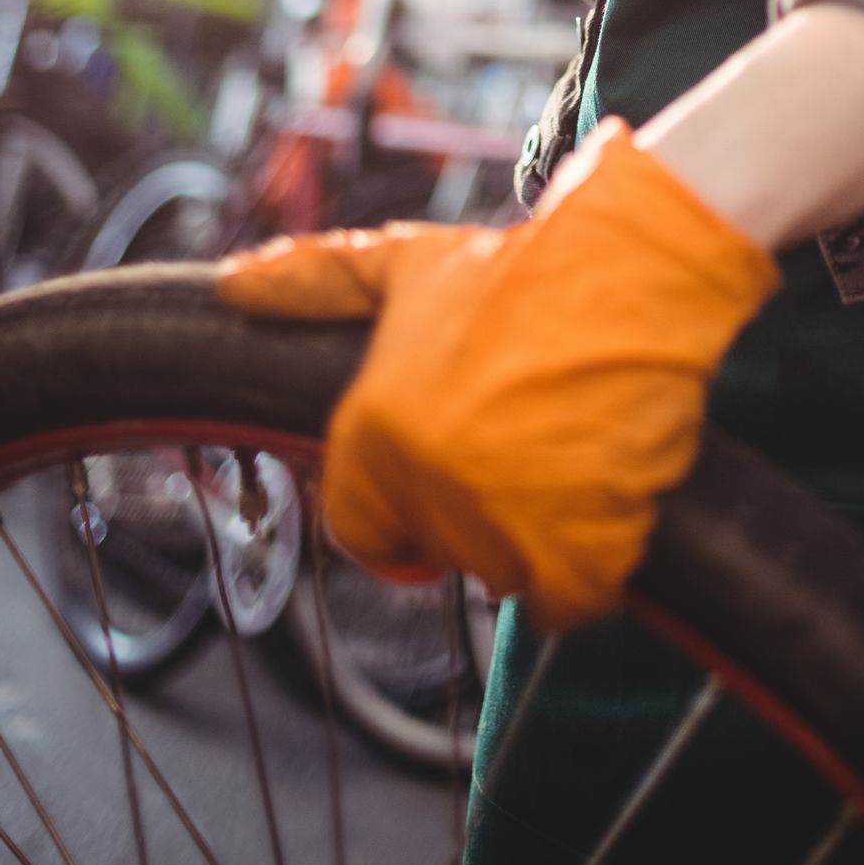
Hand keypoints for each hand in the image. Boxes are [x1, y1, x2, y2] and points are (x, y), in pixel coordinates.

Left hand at [215, 118, 780, 630]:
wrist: (633, 269)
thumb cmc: (523, 268)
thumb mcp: (410, 263)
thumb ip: (316, 279)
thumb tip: (230, 285)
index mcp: (374, 428)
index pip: (362, 529)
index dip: (405, 511)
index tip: (452, 478)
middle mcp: (425, 481)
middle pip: (444, 548)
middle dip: (485, 507)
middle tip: (527, 440)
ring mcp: (498, 521)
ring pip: (506, 573)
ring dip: (542, 532)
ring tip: (571, 449)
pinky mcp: (572, 549)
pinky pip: (567, 601)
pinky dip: (591, 567)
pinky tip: (605, 493)